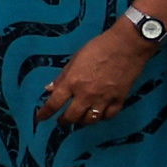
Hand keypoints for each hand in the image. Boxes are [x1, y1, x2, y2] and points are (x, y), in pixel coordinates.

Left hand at [39, 22, 155, 129]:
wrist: (126, 46)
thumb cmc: (98, 48)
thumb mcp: (74, 60)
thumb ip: (62, 77)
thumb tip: (49, 89)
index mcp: (72, 82)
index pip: (54, 103)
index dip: (45, 113)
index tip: (40, 118)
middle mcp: (86, 94)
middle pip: (72, 116)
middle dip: (64, 121)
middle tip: (62, 121)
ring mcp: (104, 99)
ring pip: (91, 120)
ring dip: (83, 121)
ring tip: (80, 118)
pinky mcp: (119, 99)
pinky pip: (109, 116)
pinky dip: (102, 117)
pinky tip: (99, 114)